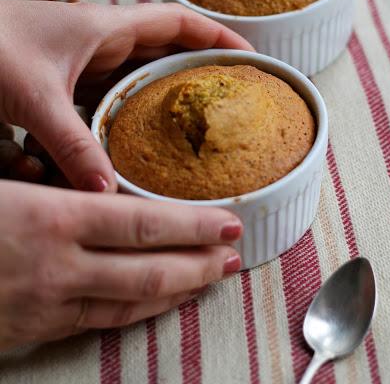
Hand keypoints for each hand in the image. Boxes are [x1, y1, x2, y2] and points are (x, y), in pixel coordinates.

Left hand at [0, 0, 251, 190]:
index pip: (179, 22)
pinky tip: (143, 138)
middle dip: (201, 70)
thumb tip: (107, 194)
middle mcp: (103, 40)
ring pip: (142, 75)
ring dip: (169, 93)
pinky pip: (114, 93)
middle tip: (234, 101)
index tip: (251, 56)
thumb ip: (71, 143)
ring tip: (201, 124)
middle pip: (168, 50)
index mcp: (107, 27)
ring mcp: (86, 59)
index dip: (218, 35)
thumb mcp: (35, 96)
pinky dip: (134, 110)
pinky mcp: (69, 78)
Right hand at [0, 181, 241, 350]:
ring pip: (129, 301)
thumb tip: (88, 182)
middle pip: (149, 266)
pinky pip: (97, 321)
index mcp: (53, 219)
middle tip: (234, 255)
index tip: (227, 221)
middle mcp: (60, 266)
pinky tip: (153, 305)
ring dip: (176, 291)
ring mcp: (48, 305)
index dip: (193, 225)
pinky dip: (133, 312)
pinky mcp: (33, 331)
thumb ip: (47, 183)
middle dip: (198, 261)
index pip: (144, 223)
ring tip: (208, 280)